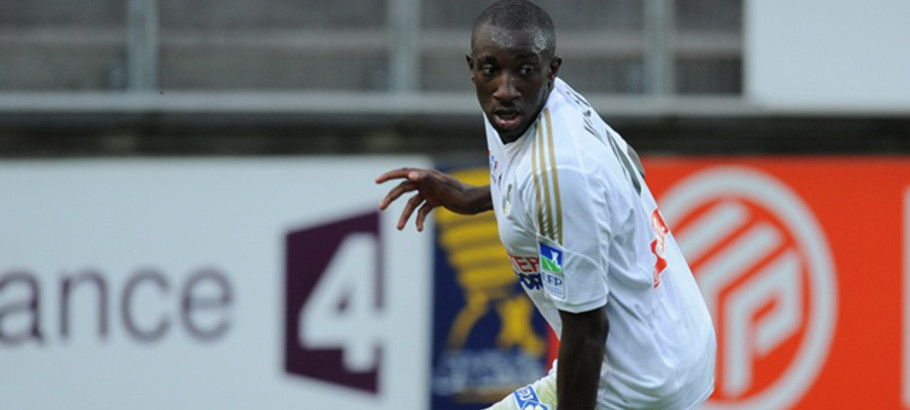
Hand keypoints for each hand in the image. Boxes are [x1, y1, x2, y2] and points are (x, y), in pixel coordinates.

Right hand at [375, 168, 490, 230]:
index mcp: (425, 175)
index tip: (377, 181)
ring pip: (412, 204)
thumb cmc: (460, 192)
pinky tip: (420, 229)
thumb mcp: (442, 185)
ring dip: (405, 216)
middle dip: (392, 198)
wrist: (474, 202)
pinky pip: (423, 211)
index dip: (389, 176)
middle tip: (381, 207)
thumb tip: (409, 175)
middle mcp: (426, 182)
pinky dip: (420, 220)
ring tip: (400, 228)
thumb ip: (426, 178)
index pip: (403, 173)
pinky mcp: (436, 202)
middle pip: (403, 189)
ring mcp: (430, 192)